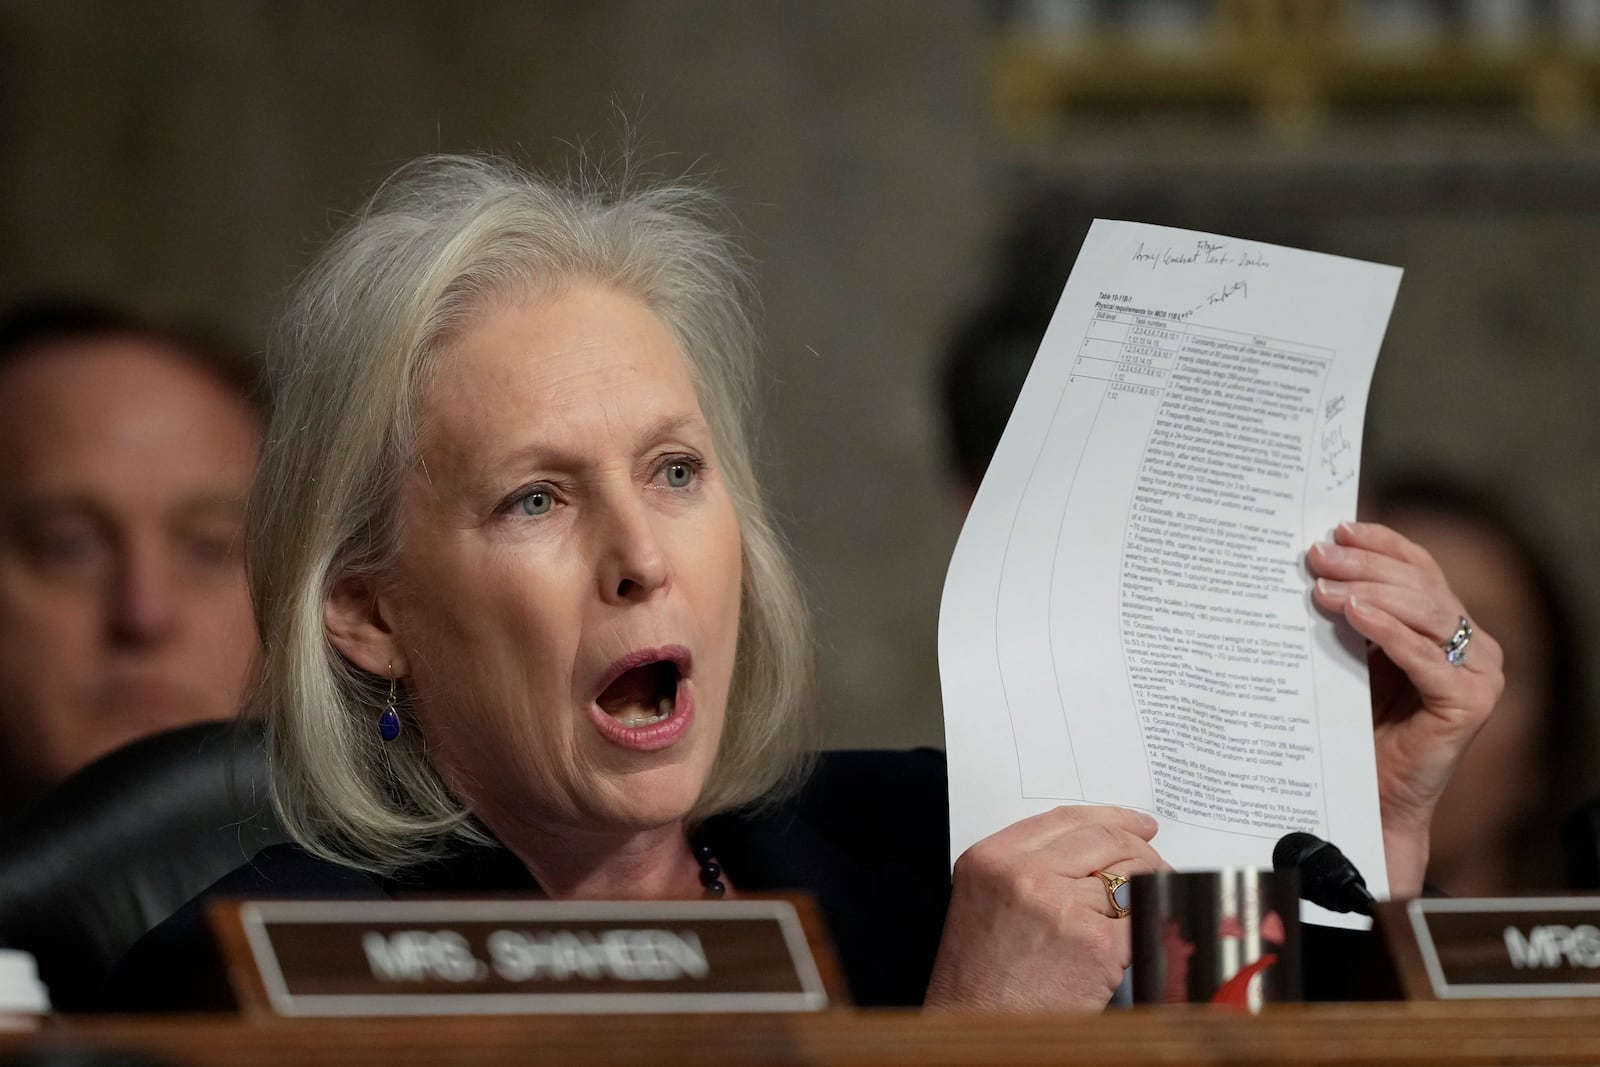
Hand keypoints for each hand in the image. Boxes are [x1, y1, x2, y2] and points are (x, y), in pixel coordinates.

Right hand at [924, 805, 1164, 1011]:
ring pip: (1130, 880)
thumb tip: (1098, 856)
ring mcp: (1060, 906)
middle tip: (1160, 866)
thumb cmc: (980, 980)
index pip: (1066, 818)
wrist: (977, 1032)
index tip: (1139, 825)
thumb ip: (1029, 870)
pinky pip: (1140, 923)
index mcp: (992, 857)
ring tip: (1152, 910)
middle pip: (1105, 840)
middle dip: (1143, 851)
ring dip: (1150, 893)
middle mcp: (1024, 873)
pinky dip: (1149, 930)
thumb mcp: (986, 903)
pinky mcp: (1094, 944)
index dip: (1112, 818)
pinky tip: (1146, 939)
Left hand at [1308, 521, 1503, 896]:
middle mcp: (1472, 644)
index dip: (1381, 544)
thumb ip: (1350, 614)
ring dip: (1371, 592)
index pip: (1419, 567)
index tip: (1337, 530)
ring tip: (1324, 586)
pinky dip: (1389, 632)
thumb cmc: (1356, 726)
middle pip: (1420, 585)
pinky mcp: (1469, 703)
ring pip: (1426, 613)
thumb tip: (1314, 563)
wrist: (1369, 796)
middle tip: (1316, 557)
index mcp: (1447, 625)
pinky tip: (1354, 615)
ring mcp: (1479, 673)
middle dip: (1364, 566)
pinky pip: (1426, 658)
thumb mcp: (1351, 656)